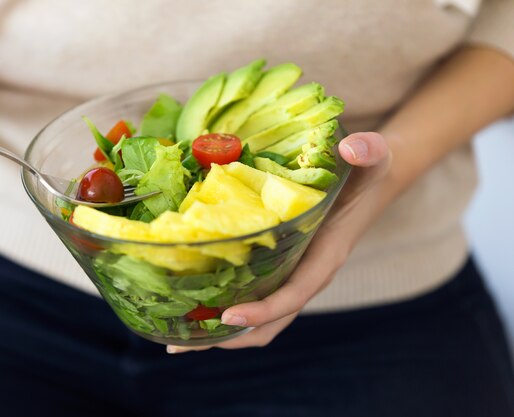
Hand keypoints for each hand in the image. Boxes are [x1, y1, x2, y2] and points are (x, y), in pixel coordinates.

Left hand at [167, 132, 390, 352]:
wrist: (371, 184)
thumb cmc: (369, 175)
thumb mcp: (375, 159)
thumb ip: (369, 151)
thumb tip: (353, 147)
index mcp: (324, 259)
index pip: (294, 295)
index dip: (263, 310)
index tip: (229, 315)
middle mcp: (307, 275)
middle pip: (269, 323)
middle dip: (229, 337)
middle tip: (180, 344)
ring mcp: (293, 275)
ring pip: (259, 320)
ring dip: (221, 332)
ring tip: (176, 337)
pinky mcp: (282, 268)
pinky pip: (254, 298)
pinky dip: (226, 308)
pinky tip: (194, 300)